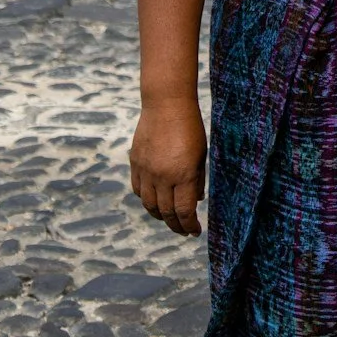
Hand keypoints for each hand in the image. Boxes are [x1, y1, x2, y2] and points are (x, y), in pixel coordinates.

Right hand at [129, 97, 207, 235]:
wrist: (166, 104)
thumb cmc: (190, 128)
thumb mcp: (201, 155)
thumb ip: (198, 180)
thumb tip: (196, 201)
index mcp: (183, 175)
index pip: (184, 211)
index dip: (190, 225)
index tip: (194, 231)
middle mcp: (163, 176)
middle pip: (166, 212)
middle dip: (176, 225)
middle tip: (183, 230)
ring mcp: (146, 170)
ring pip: (149, 205)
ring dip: (159, 216)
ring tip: (169, 219)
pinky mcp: (135, 163)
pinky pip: (138, 189)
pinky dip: (146, 199)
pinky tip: (154, 200)